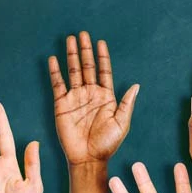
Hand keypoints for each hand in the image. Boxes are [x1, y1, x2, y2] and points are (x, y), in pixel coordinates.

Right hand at [49, 31, 138, 165]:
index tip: (101, 43)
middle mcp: (91, 94)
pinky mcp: (61, 104)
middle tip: (83, 34)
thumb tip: (136, 85)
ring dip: (72, 56)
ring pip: (73, 71)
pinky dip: (55, 72)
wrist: (88, 158)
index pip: (104, 72)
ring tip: (70, 40)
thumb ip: (126, 103)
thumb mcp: (122, 123)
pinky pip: (58, 84)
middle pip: (88, 67)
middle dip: (86, 50)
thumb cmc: (107, 144)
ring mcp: (76, 98)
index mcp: (106, 97)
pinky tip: (54, 59)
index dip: (102, 57)